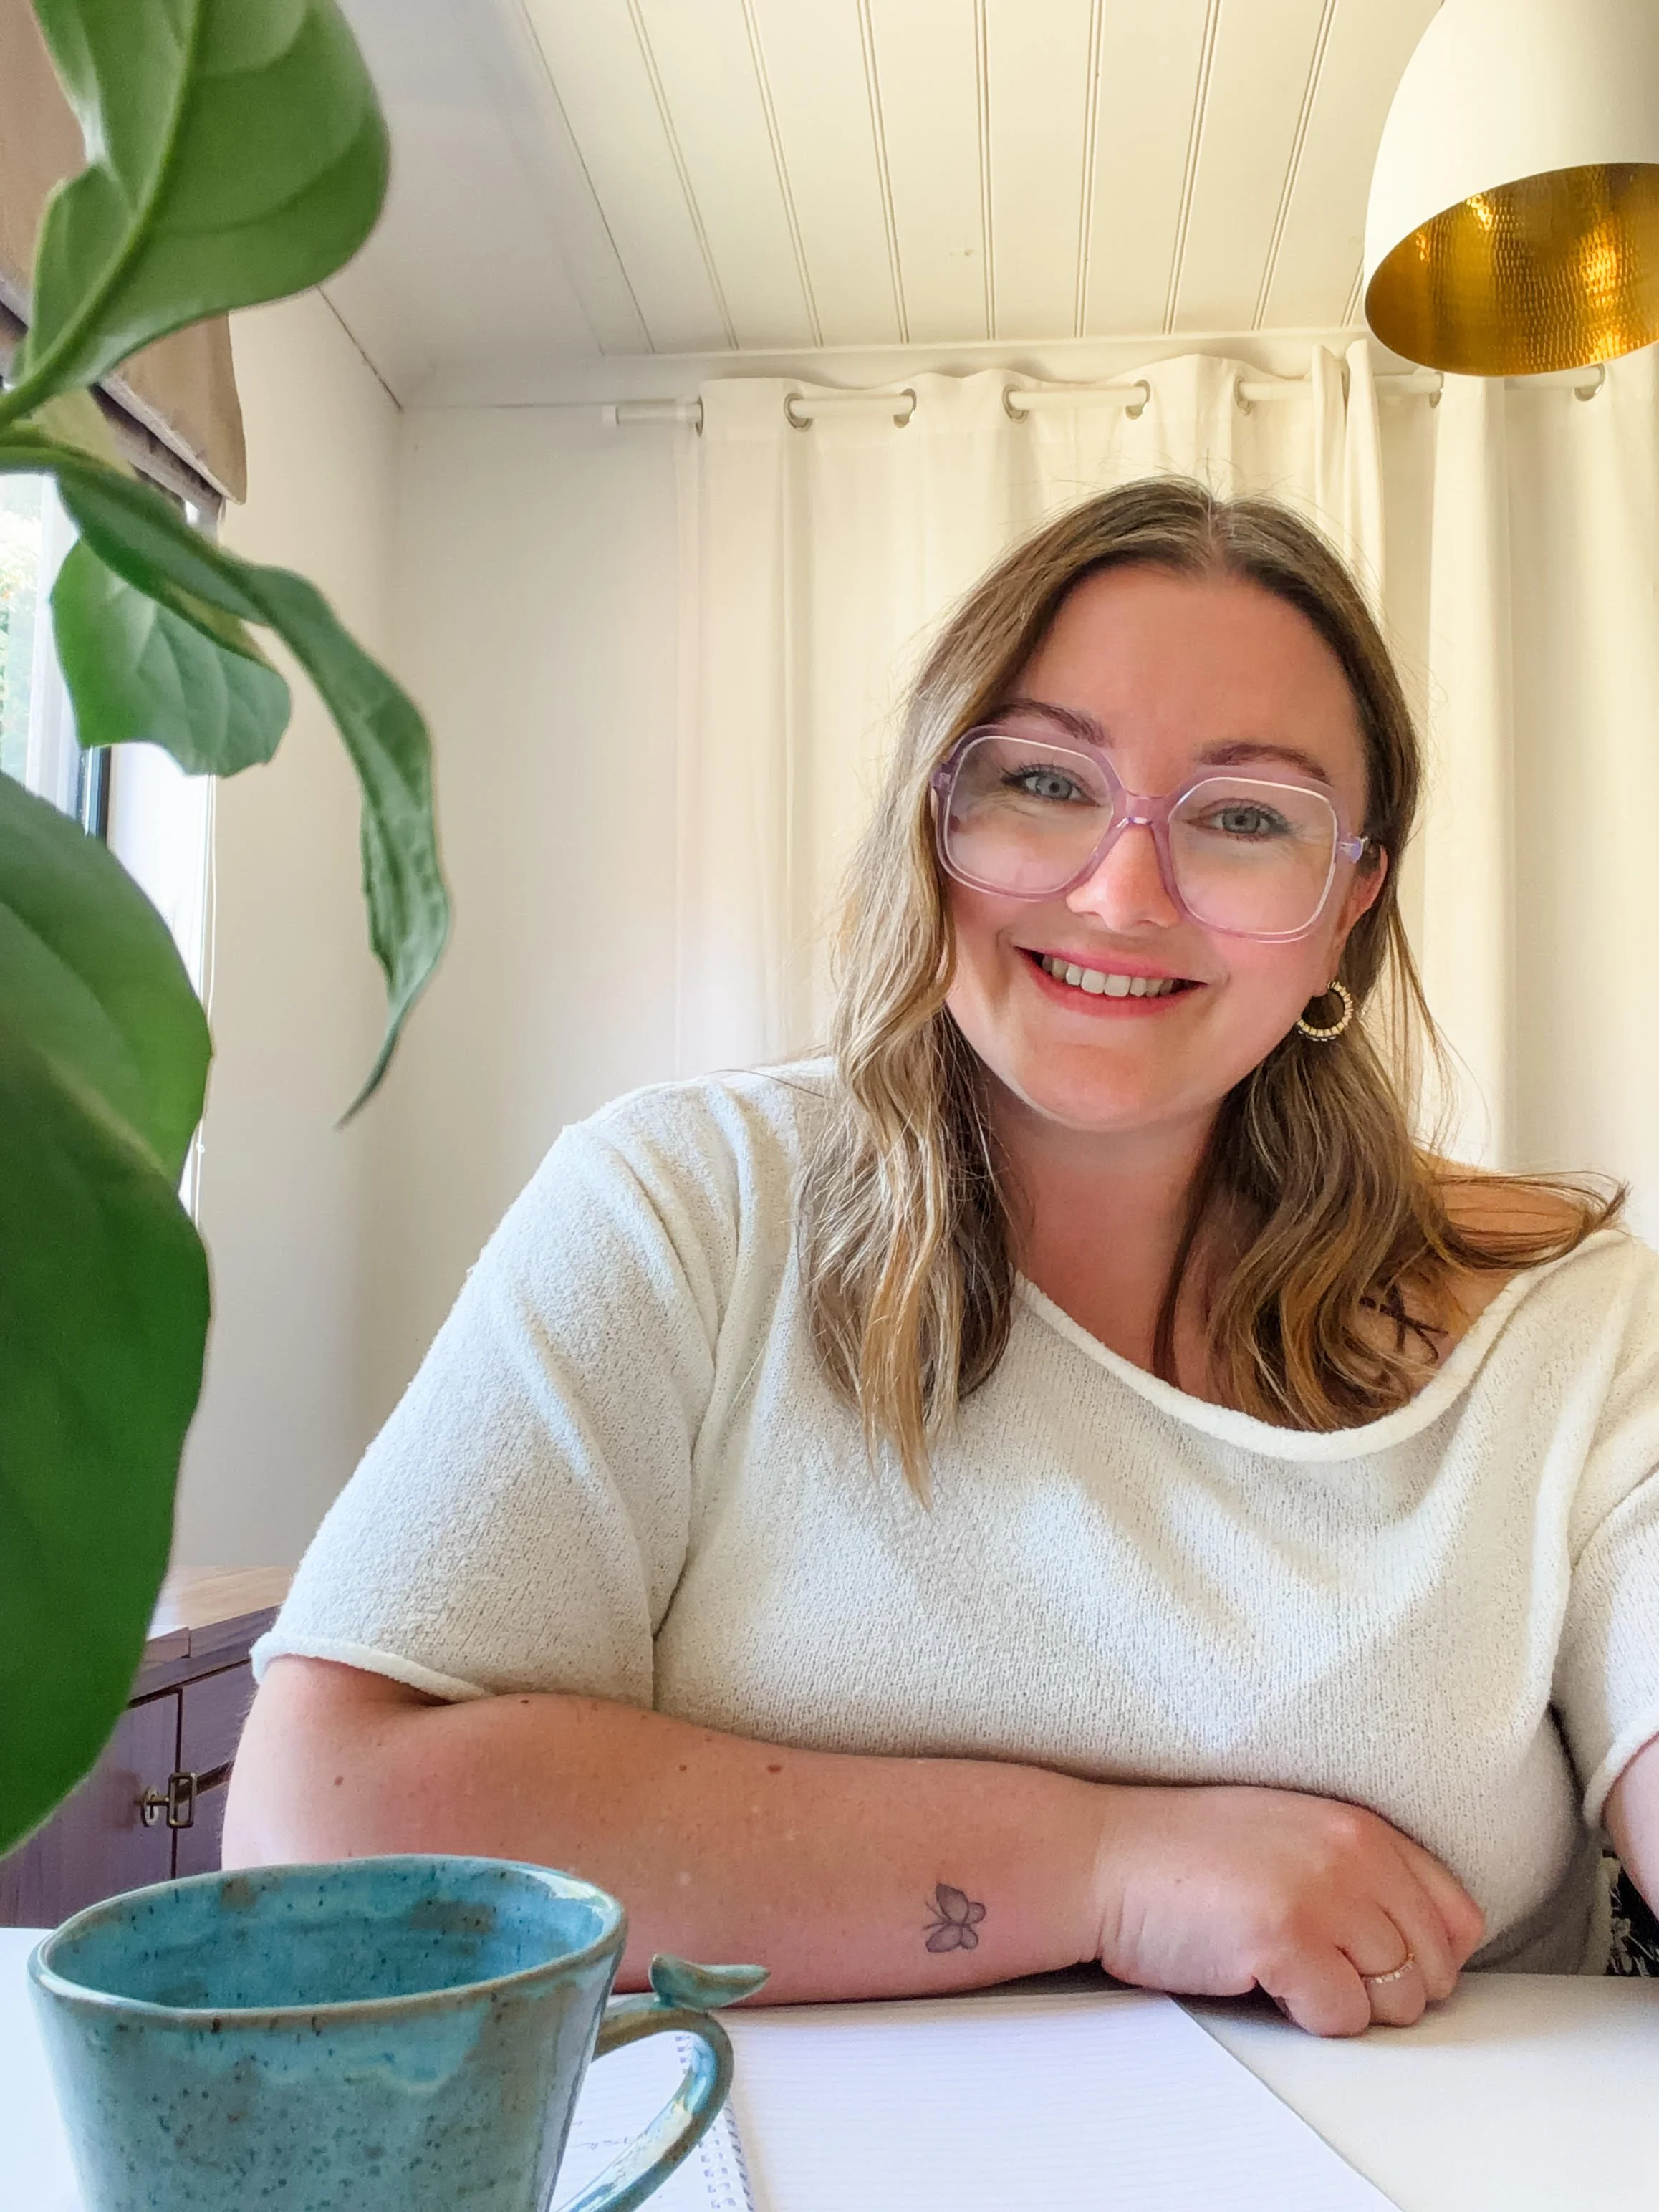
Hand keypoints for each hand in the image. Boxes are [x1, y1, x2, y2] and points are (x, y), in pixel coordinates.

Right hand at [1087, 1783, 1485, 2036]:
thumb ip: (1362, 1871)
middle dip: (1384, 1989)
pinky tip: (1261, 1979)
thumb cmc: (1183, 1856)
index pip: (1456, 1917)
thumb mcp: (1292, 1836)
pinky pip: (1344, 2021)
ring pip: (1398, 2002)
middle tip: (1319, 1971)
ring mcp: (1323, 1893)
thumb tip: (1428, 1949)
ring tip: (1287, 1970)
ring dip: (1345, 2004)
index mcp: (1360, 1824)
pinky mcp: (1287, 1940)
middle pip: (1433, 1970)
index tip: (1372, 1961)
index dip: (1422, 1956)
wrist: (1100, 1857)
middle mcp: (1353, 1852)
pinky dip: (1307, 2017)